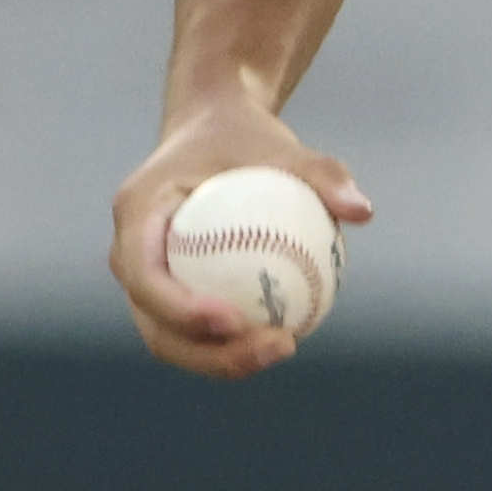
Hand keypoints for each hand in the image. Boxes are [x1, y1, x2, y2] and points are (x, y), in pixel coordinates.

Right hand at [109, 93, 372, 379]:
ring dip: (224, 360)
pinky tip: (286, 339)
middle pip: (155, 326)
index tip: (236, 320)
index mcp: (138, 212)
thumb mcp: (284, 145)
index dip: (181, 309)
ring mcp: (147, 278)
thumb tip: (362, 211)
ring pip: (173, 340)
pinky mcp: (169, 293)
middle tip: (278, 345)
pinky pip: (196, 332)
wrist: (212, 130)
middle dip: (208, 354)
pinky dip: (233, 345)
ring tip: (286, 347)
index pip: (145, 275)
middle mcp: (129, 252)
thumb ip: (322, 174)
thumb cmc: (244, 137)